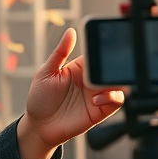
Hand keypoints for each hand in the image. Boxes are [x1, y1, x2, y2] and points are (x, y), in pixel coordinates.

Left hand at [16, 28, 124, 158]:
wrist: (39, 127)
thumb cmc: (40, 98)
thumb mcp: (47, 72)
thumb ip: (60, 52)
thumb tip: (70, 31)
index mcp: (80, 67)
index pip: (96, 54)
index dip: (102, 49)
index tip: (106, 44)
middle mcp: (91, 80)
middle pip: (110, 68)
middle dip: (113, 65)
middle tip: (107, 65)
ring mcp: (97, 95)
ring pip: (118, 83)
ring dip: (114, 81)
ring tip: (100, 85)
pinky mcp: (101, 111)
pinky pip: (116, 101)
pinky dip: (113, 97)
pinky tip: (96, 99)